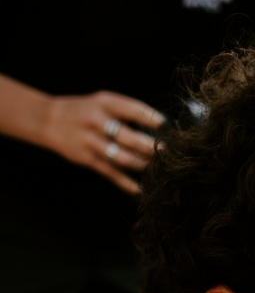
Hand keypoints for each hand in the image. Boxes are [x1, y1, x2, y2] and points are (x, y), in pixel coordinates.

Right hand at [43, 91, 164, 194]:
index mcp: (105, 103)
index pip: (133, 109)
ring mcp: (92, 142)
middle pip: (129, 137)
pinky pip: (111, 173)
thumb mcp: (102, 102)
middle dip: (151, 147)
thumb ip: (126, 111)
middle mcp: (98, 122)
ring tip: (158, 169)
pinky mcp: (87, 159)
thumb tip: (158, 127)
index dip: (151, 118)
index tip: (166, 126)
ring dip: (142, 164)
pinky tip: (139, 190)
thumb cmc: (84, 111)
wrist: (50, 120)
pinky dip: (126, 183)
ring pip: (122, 157)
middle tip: (167, 153)